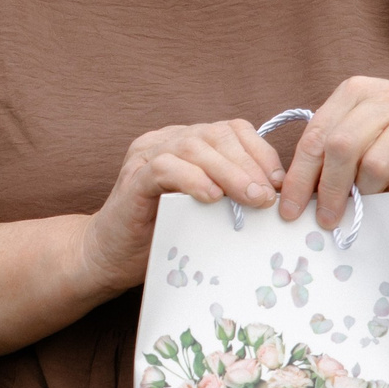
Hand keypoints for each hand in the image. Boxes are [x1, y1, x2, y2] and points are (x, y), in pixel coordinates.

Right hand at [79, 120, 287, 294]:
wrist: (109, 257)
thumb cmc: (161, 235)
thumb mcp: (205, 211)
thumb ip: (231, 195)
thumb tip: (276, 197)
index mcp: (185, 142)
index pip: (230, 130)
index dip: (259, 151)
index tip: (279, 182)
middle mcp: (164, 141)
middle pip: (214, 135)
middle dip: (248, 164)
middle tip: (268, 196)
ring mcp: (145, 157)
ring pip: (192, 147)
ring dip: (228, 172)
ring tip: (250, 199)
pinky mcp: (132, 179)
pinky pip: (164, 168)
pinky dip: (192, 179)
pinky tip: (211, 198)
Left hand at [277, 76, 388, 231]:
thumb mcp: (358, 128)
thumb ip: (328, 149)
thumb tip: (297, 194)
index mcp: (356, 91)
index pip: (316, 136)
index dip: (299, 176)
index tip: (289, 208)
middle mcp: (387, 98)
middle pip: (342, 148)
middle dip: (328, 189)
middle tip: (325, 217)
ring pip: (374, 166)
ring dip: (365, 192)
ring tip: (366, 197)